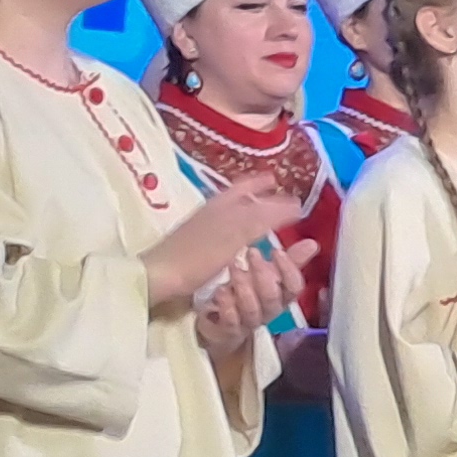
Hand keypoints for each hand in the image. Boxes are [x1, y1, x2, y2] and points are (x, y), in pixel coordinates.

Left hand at [147, 178, 311, 310]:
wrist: (162, 275)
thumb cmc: (199, 254)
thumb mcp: (235, 233)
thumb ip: (263, 217)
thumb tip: (294, 205)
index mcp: (223, 205)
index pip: (246, 187)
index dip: (262, 183)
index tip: (279, 180)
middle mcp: (214, 211)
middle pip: (239, 196)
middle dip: (258, 193)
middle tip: (276, 193)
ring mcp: (205, 226)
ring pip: (233, 210)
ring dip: (250, 208)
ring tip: (265, 213)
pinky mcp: (201, 244)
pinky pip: (228, 227)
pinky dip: (241, 226)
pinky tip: (244, 237)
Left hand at [189, 241, 299, 356]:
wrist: (182, 292)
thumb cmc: (224, 273)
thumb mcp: (250, 253)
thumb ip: (281, 252)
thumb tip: (312, 243)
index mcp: (275, 291)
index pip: (294, 286)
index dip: (290, 271)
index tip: (277, 251)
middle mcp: (264, 307)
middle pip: (276, 299)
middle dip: (265, 276)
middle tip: (251, 253)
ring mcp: (244, 320)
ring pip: (255, 311)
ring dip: (245, 288)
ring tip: (231, 268)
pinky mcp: (225, 329)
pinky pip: (232, 323)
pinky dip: (227, 306)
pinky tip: (219, 292)